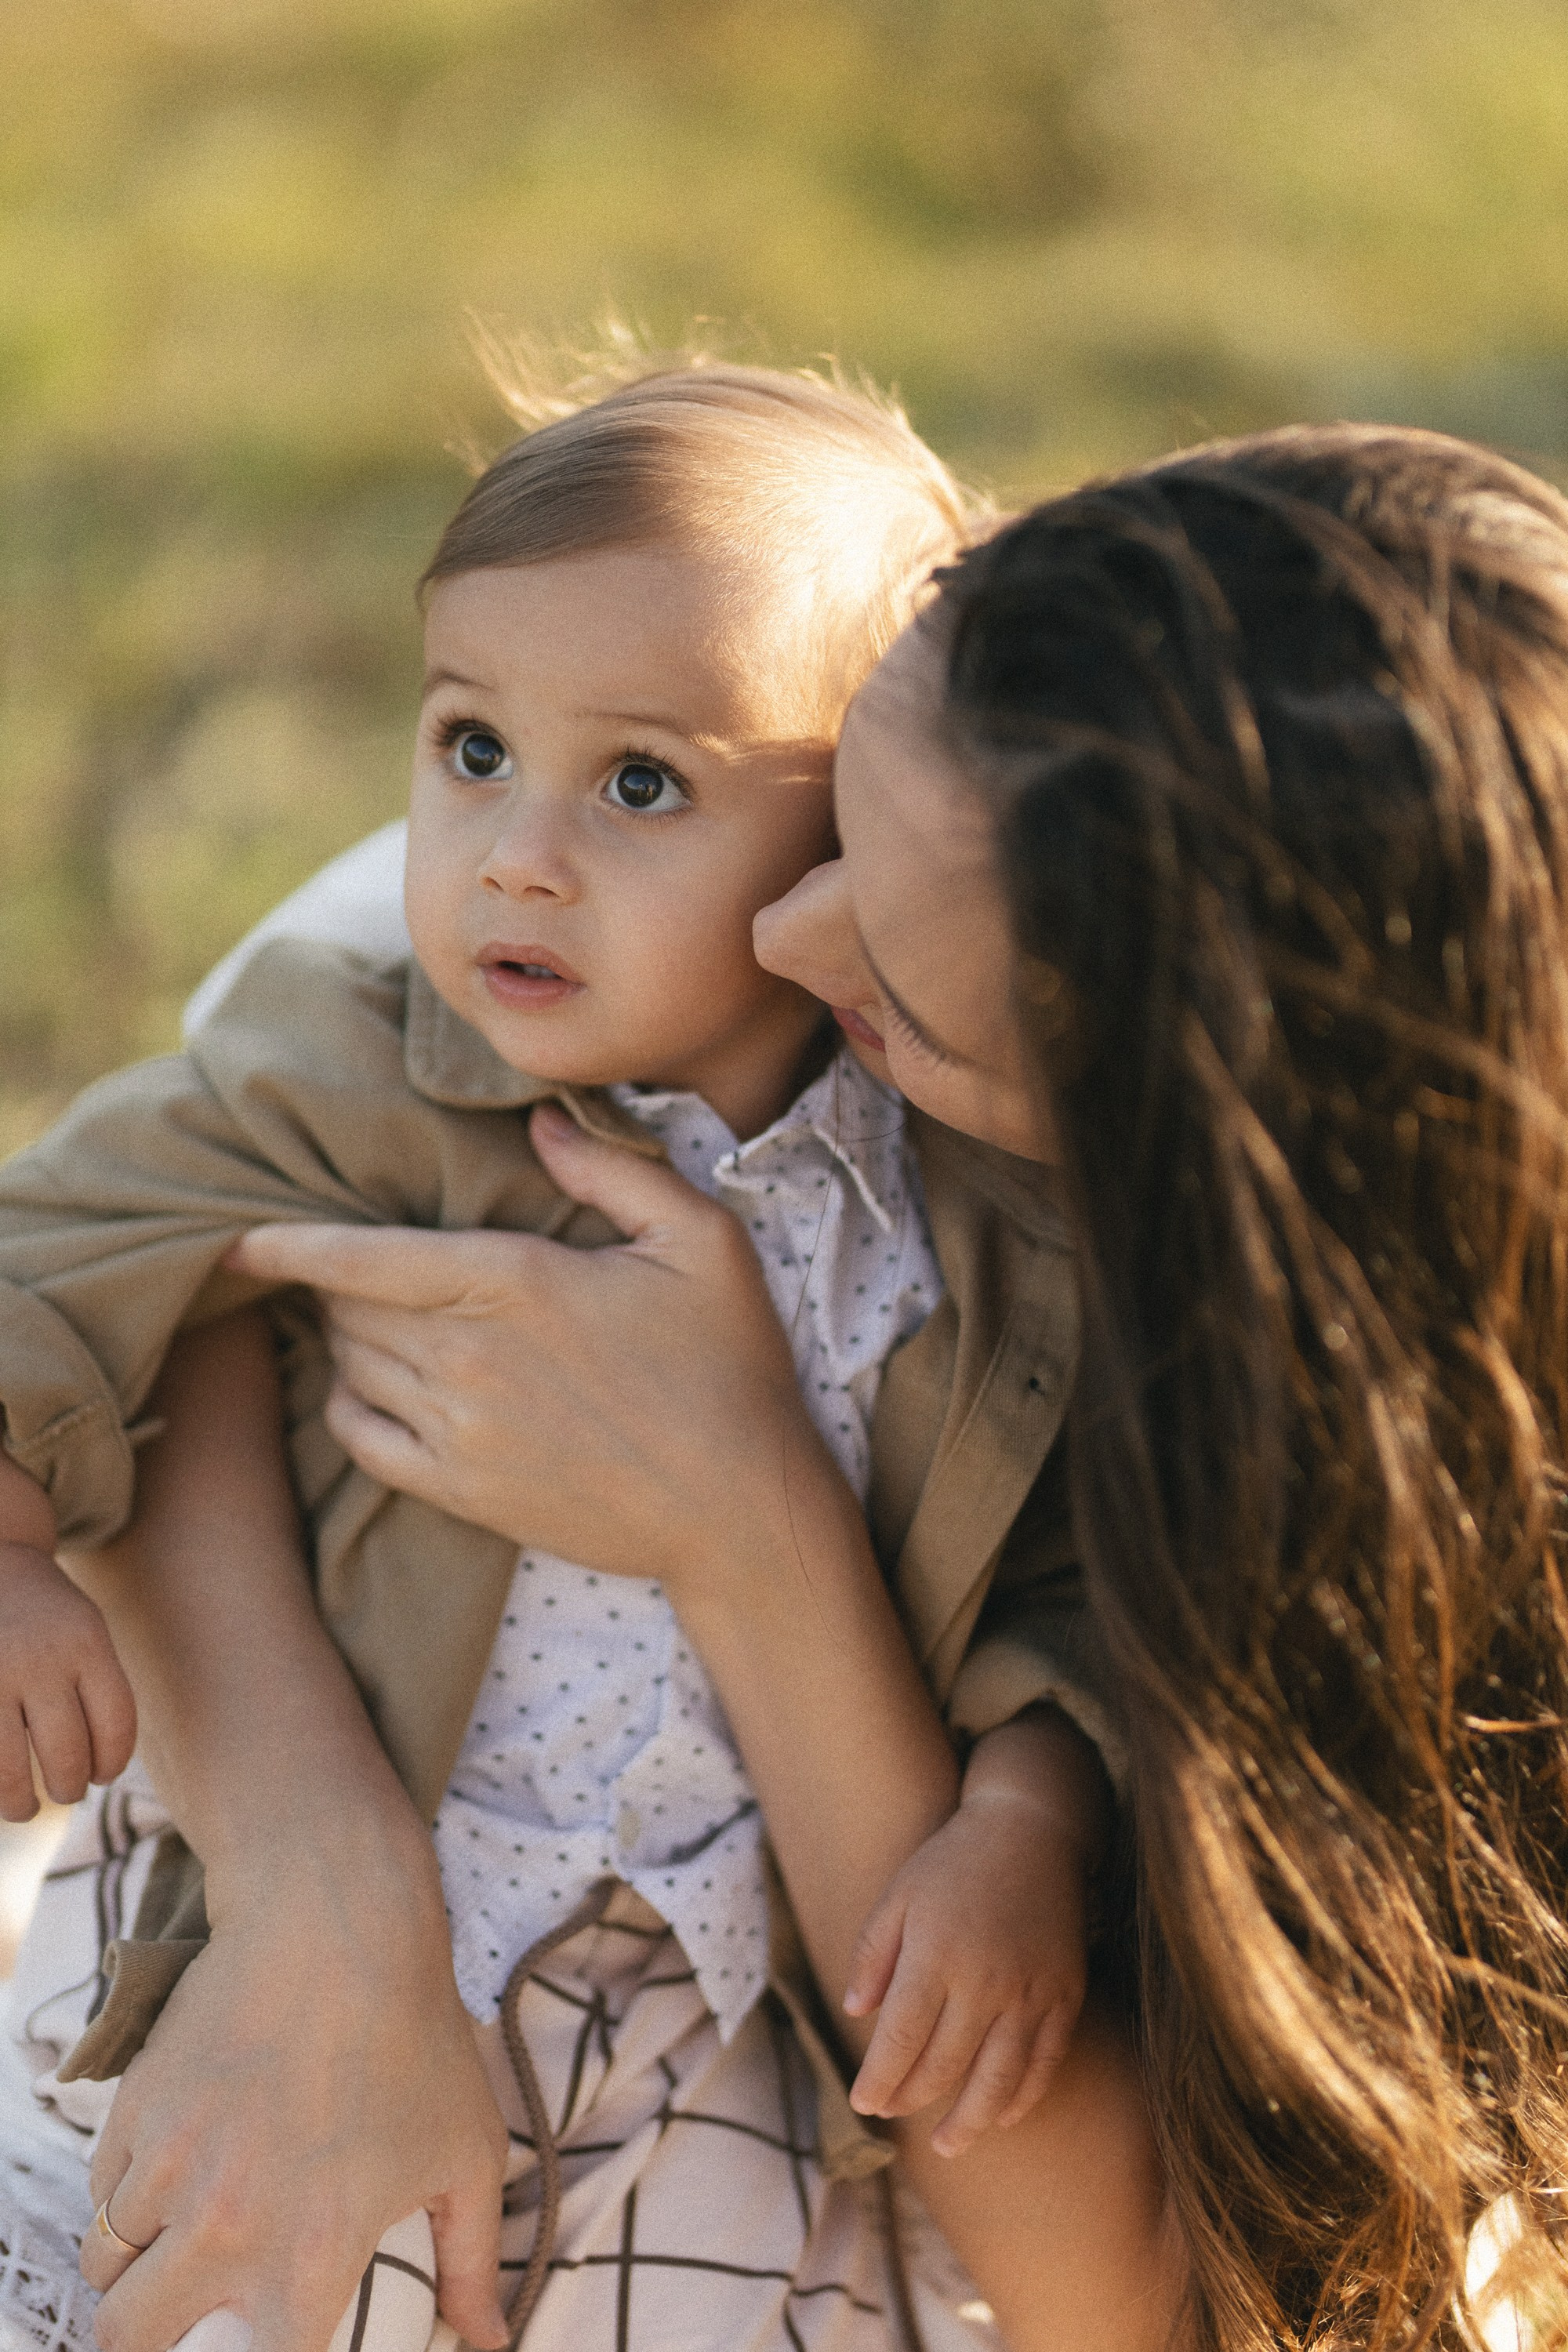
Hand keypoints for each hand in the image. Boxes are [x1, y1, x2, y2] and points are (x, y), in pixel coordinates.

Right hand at [0, 1540, 134, 1814]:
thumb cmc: (45, 1616)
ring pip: (11, 1768)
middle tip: (67, 1791)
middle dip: (70, 1787)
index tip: (103, 1775)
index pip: (115, 1724)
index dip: (112, 1762)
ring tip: (25, 1807)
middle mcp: (39, 1660)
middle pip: (67, 1754)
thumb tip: (100, 1773)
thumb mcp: (84, 1633)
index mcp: (85, 1643)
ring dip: (21, 1802)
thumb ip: (95, 1690)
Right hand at [78, 1863, 509, 2351]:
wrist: (339, 1924)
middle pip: (131, 2339)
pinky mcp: (134, 2113)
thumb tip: (489, 2341)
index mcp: (309, 2255)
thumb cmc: (417, 2038)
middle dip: (157, 2337)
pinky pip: (101, 2192)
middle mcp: (225, 2226)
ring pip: (105, 2268)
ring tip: (178, 2240)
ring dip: (134, 2267)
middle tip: (190, 2312)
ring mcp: (168, 2167)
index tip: (257, 2342)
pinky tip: (171, 2172)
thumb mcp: (467, 2152)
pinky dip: (124, 2198)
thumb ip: (473, 2262)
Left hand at [226, 1104, 834, 1591]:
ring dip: (343, 1334)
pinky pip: (362, 1438)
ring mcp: (459, 1431)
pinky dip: (347, 1402)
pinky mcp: (463, 1491)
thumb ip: (614, 1171)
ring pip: (350, 1365)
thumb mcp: (703, 1242)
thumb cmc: (730, 1367)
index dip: (290, 1243)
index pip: (365, 1255)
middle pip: (347, 1307)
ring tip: (365, 1313)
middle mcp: (468, 1358)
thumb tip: (540, 1123)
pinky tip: (366, 1383)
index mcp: (515, 1282)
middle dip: (334, 1279)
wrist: (739, 1508)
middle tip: (353, 1260)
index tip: (239, 1232)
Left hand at [843, 1709, 1108, 2159]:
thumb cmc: (953, 1862)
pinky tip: (1000, 2116)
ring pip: (999, 2079)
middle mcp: (986, 1980)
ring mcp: (1032, 1991)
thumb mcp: (899, 1895)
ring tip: (947, 2145)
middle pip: (946, 2065)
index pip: (901, 2039)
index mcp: (937, 1954)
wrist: (1032, 1830)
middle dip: (912, 2098)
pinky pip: (1045, 2063)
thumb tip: (855, 2013)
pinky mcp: (1065, 1995)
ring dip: (969, 2121)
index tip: (862, 2102)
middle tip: (891, 2113)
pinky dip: (1022, 2097)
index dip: (879, 2078)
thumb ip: (873, 1954)